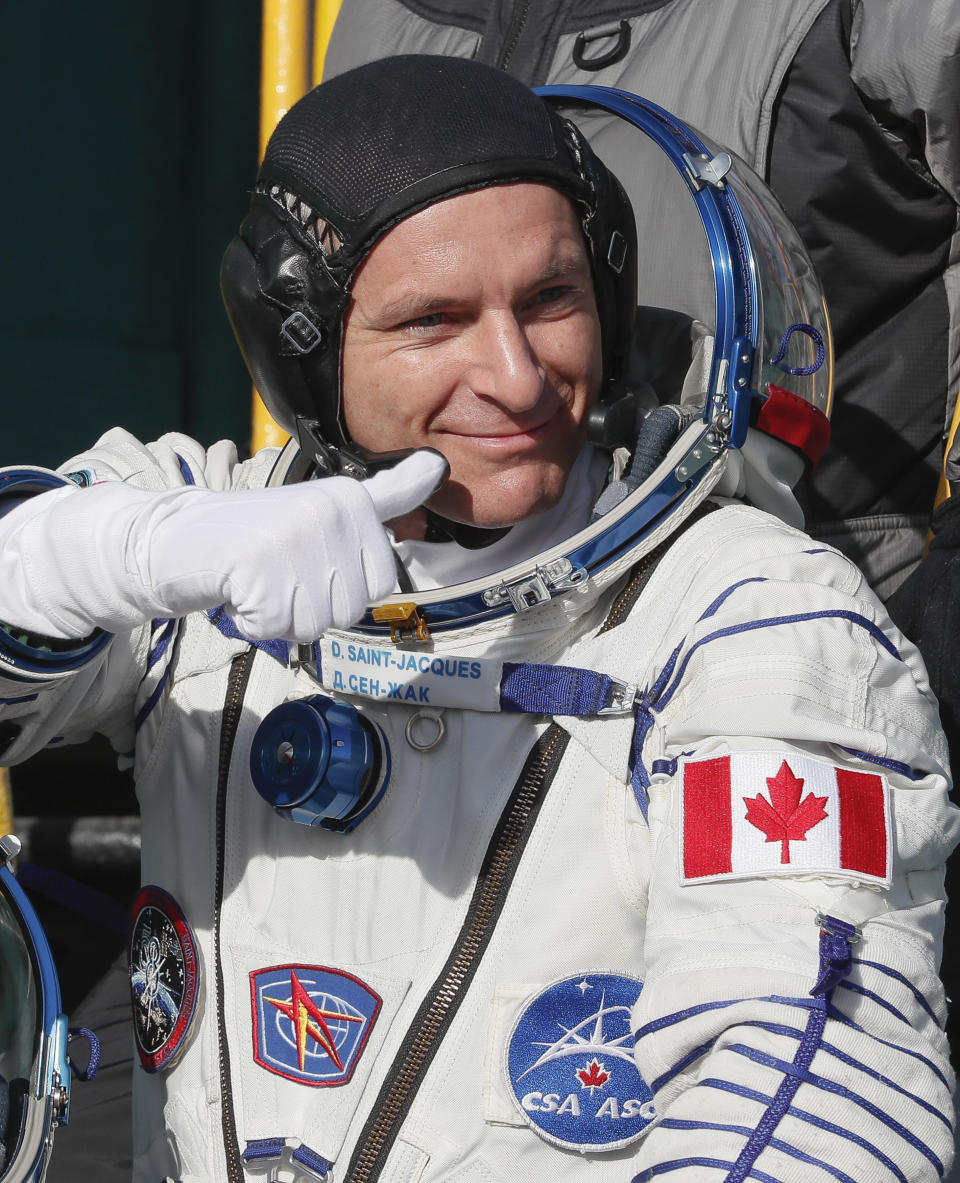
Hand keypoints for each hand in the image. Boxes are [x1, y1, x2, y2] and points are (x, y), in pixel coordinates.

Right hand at [0, 450, 447, 641]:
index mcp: (350, 500)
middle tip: (279, 571)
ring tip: (260, 579)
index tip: (312, 557)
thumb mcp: (328, 506)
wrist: (180, 536)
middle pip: (350, 609)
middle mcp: (329, 515)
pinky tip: (238, 589)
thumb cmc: (258, 531)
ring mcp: (295, 543)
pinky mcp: (261, 573)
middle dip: (313, 604)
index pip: (382, 580)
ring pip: (316, 624)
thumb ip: (386, 495)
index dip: (344, 583)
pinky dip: (254, 622)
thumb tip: (437, 467)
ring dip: (283, 616)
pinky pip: (278, 630)